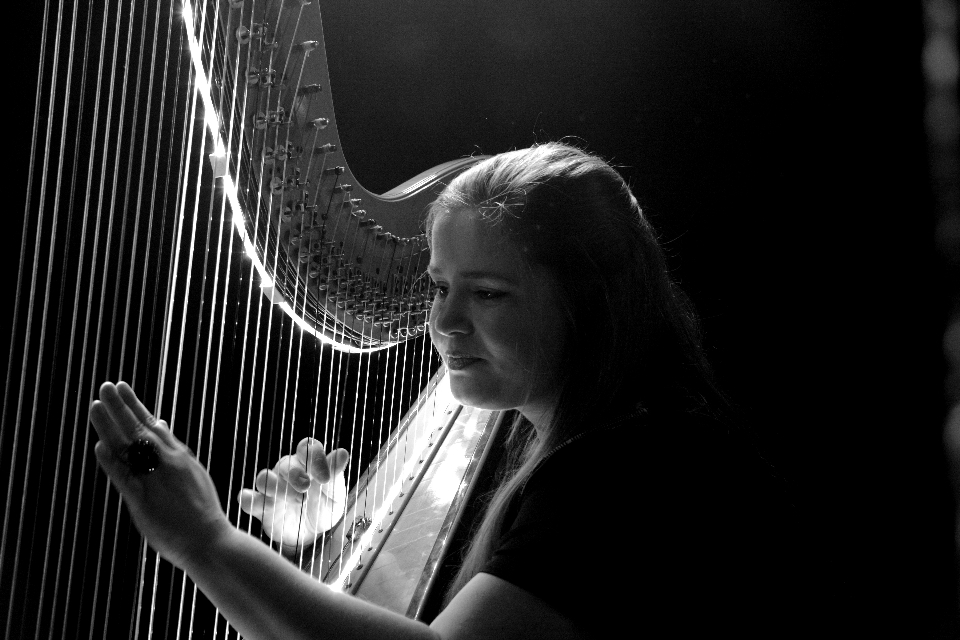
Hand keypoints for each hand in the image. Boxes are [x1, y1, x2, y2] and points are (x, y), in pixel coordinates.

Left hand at [89, 382, 230, 569]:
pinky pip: (125, 479)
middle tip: (106, 386)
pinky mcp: (144, 502)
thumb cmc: (201, 511)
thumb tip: (160, 424)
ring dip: (111, 426)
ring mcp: (156, 480)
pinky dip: (111, 463)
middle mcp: (168, 462)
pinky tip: (99, 447)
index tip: (121, 388)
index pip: (151, 425)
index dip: (134, 406)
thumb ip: (173, 449)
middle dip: (121, 406)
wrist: (210, 540)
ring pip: (129, 448)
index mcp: (179, 456)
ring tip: (97, 405)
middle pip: (139, 429)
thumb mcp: (192, 472)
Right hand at [238, 437, 347, 553]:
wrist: (311, 536)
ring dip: (274, 486)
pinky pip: (249, 499)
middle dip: (296, 475)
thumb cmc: (323, 508)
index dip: (315, 456)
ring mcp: (272, 489)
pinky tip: (252, 500)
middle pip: (285, 464)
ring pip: (264, 478)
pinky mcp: (261, 507)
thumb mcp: (335, 495)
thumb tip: (342, 453)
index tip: (325, 477)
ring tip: (288, 498)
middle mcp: (288, 472)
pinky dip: (248, 499)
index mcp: (308, 464)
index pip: (307, 447)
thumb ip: (335, 475)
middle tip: (306, 487)